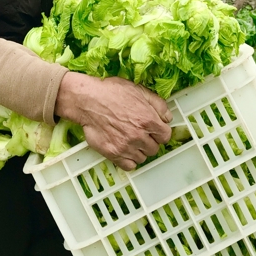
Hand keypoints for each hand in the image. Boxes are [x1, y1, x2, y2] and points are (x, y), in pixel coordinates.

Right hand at [55, 73, 171, 170]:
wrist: (87, 100)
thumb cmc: (111, 92)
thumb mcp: (139, 90)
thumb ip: (158, 105)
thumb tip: (168, 118)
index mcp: (149, 120)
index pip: (166, 136)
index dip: (160, 132)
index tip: (154, 131)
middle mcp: (139, 136)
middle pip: (154, 148)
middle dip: (149, 141)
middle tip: (140, 134)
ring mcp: (126, 147)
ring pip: (142, 158)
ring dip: (138, 151)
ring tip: (130, 141)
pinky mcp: (113, 154)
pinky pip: (129, 166)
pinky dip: (129, 160)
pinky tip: (124, 150)